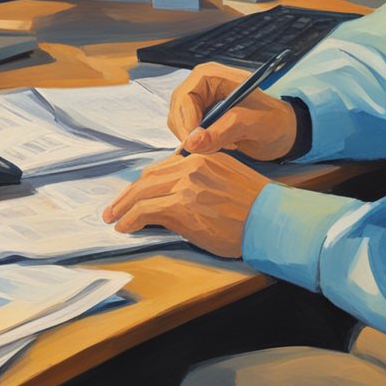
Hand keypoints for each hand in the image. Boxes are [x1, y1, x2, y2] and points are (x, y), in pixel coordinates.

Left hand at [101, 152, 270, 257]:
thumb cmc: (255, 209)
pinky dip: (130, 219)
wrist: (271, 219)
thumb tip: (178, 199)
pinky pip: (145, 211)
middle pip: (149, 177)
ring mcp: (185, 186)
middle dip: (128, 193)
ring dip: (123, 207)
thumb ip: (203, 182)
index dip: (146, 182)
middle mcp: (192, 166)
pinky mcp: (181, 207)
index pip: (164, 167)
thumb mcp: (228, 181)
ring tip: (114, 218)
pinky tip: (125, 227)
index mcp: (204, 157)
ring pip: (142, 192)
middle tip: (115, 207)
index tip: (136, 193)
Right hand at [169, 62, 297, 160]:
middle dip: (190, 133)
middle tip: (212, 148)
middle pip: (178, 111)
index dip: (186, 121)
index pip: (184, 96)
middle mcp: (202, 86)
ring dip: (197, 140)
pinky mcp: (200, 119)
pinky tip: (222, 145)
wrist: (284, 131)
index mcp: (213, 75)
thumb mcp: (254, 124)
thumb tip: (192, 143)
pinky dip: (200, 144)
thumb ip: (224, 130)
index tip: (195, 143)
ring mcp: (199, 103)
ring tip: (225, 144)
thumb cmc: (274, 120)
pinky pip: (187, 134)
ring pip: (180, 125)